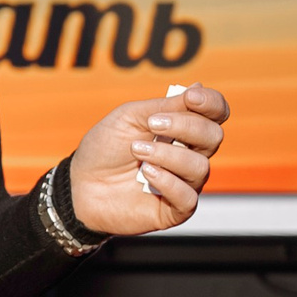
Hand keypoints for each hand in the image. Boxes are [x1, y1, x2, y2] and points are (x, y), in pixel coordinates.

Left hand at [66, 83, 229, 236]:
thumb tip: (199, 87)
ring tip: (137, 151)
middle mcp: (190, 155)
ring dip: (167, 155)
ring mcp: (185, 183)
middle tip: (152, 125)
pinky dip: (168, 182)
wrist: (80, 183)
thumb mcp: (130, 117)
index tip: (191, 98)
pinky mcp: (175, 210)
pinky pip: (188, 197)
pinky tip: (146, 174)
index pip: (216, 114)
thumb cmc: (105, 147)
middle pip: (213, 136)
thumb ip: (165, 106)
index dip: (211, 103)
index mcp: (183, 129)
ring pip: (200, 166)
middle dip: (185, 126)